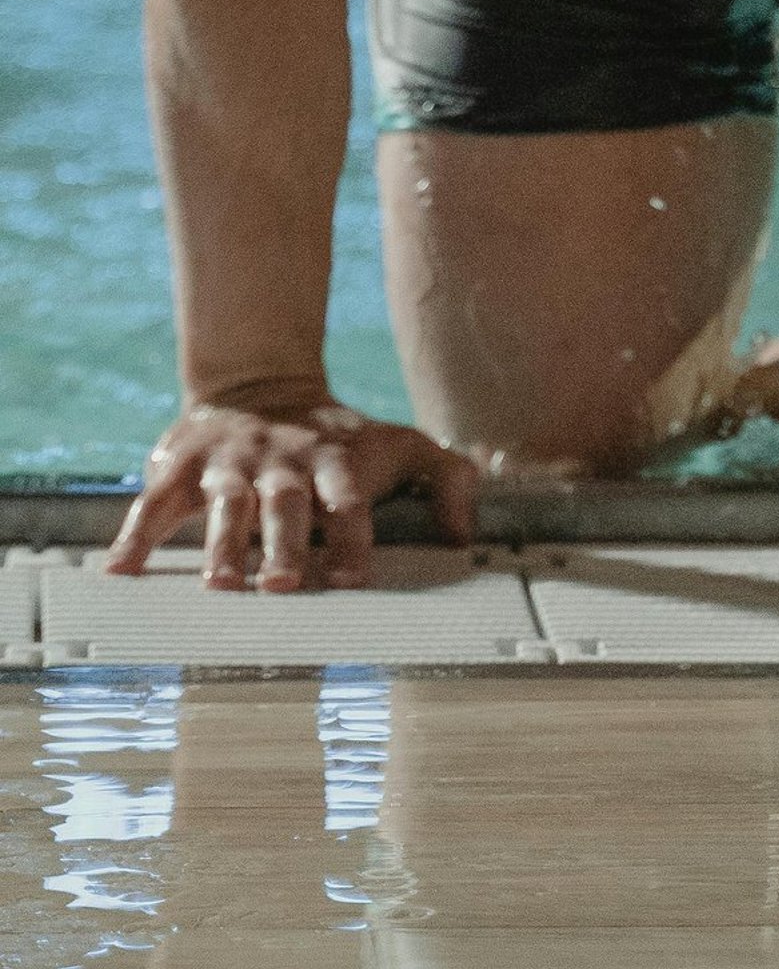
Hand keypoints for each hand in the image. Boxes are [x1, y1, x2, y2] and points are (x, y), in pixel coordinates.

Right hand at [103, 398, 478, 591]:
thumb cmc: (339, 438)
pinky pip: (154, 503)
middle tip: (284, 584)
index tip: (353, 577)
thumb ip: (448, 480)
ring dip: (222, 545)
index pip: (349, 500)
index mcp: (335, 463)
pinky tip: (122, 572)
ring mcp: (229, 464)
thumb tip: (467, 537)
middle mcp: (281, 464)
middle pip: (286, 505)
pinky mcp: (181, 466)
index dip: (352, 536)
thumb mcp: (400, 444)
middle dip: (285, 544)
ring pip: (225, 505)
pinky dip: (136, 536)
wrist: (259, 383)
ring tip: (220, 585)